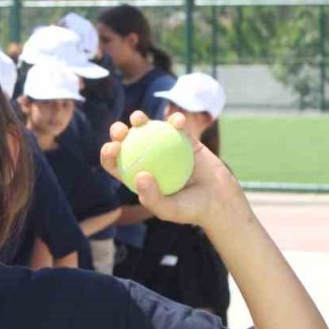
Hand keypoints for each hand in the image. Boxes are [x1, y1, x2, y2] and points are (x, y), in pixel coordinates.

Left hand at [99, 111, 248, 230]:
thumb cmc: (191, 209)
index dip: (108, 154)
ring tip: (138, 118)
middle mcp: (148, 160)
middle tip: (120, 130)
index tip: (112, 147)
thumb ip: (152, 197)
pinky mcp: (185, 140)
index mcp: (138, 177)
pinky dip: (176, 121)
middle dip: (117, 132)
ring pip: (149, 129)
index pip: (117, 164)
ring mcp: (165, 148)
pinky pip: (177, 127)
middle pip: (127, 143)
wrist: (220, 200)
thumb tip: (140, 175)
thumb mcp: (169, 210)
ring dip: (139, 119)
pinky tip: (177, 121)